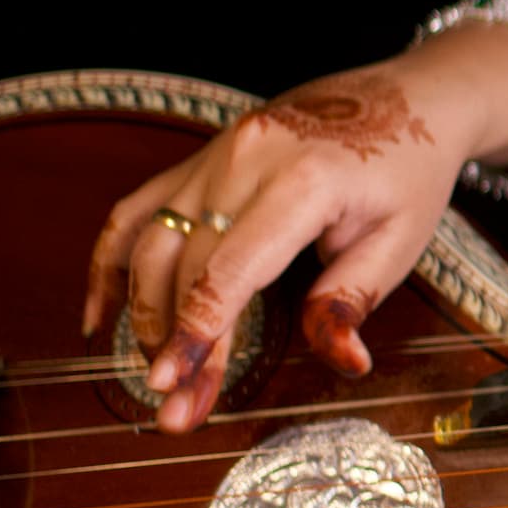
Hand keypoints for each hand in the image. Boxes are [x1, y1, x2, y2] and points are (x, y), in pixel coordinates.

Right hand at [80, 34, 507, 431]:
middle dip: (172, 343)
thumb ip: (353, 298)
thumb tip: (343, 362)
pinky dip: (109, 261)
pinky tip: (101, 314)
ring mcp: (214, 153)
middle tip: (174, 410)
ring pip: (150, 239)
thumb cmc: (407, 172)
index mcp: (302, 181)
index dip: (196, 334)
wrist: (406, 97)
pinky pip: (137, 209)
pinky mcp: (200, 157)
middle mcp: (245, 159)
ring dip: (143, 312)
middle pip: (185, 265)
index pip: (229, 270)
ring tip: (159, 370)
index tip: (170, 387)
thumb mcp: (400, 241)